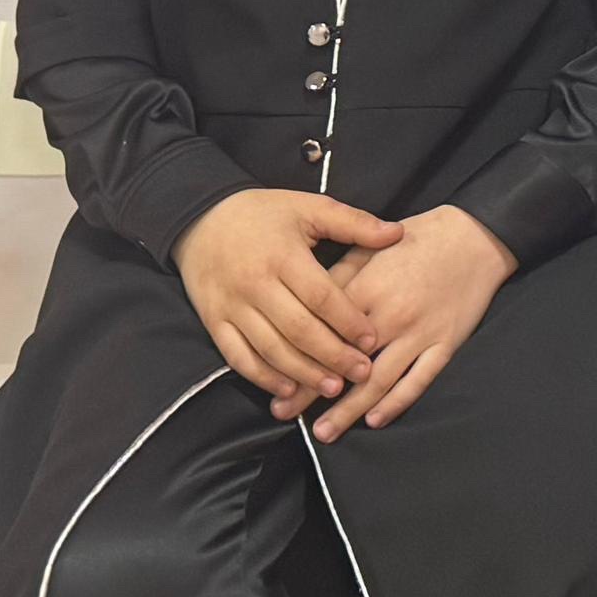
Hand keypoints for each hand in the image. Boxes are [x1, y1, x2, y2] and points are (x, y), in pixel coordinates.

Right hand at [176, 187, 400, 405]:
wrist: (200, 217)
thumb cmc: (262, 213)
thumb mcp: (308, 207)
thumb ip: (353, 223)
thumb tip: (396, 233)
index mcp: (282, 255)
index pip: (321, 296)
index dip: (348, 321)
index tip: (372, 340)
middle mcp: (255, 283)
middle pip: (299, 329)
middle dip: (333, 355)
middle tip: (362, 373)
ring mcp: (232, 306)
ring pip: (271, 348)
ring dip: (304, 373)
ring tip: (333, 388)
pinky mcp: (213, 321)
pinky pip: (238, 357)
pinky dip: (262, 376)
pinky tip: (288, 388)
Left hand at [302, 205, 518, 442]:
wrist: (474, 237)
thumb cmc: (417, 238)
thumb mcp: (370, 246)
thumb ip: (339, 275)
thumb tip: (302, 301)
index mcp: (368, 288)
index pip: (324, 331)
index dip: (298, 357)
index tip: (276, 379)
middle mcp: (391, 316)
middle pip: (345, 363)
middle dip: (312, 392)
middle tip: (284, 413)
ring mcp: (420, 334)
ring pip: (379, 380)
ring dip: (349, 409)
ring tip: (323, 433)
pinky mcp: (444, 345)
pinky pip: (418, 381)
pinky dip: (396, 403)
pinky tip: (374, 420)